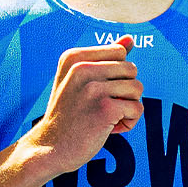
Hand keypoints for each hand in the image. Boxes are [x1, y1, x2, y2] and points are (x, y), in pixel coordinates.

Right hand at [25, 36, 143, 175]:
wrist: (50, 148)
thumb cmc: (68, 114)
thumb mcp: (80, 80)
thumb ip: (105, 58)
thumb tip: (130, 38)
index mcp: (74, 57)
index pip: (119, 52)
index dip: (116, 74)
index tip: (98, 91)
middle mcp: (81, 68)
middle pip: (131, 69)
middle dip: (125, 91)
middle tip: (103, 107)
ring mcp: (93, 88)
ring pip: (137, 88)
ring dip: (128, 107)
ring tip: (107, 118)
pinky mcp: (105, 108)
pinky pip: (137, 108)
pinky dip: (129, 122)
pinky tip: (109, 129)